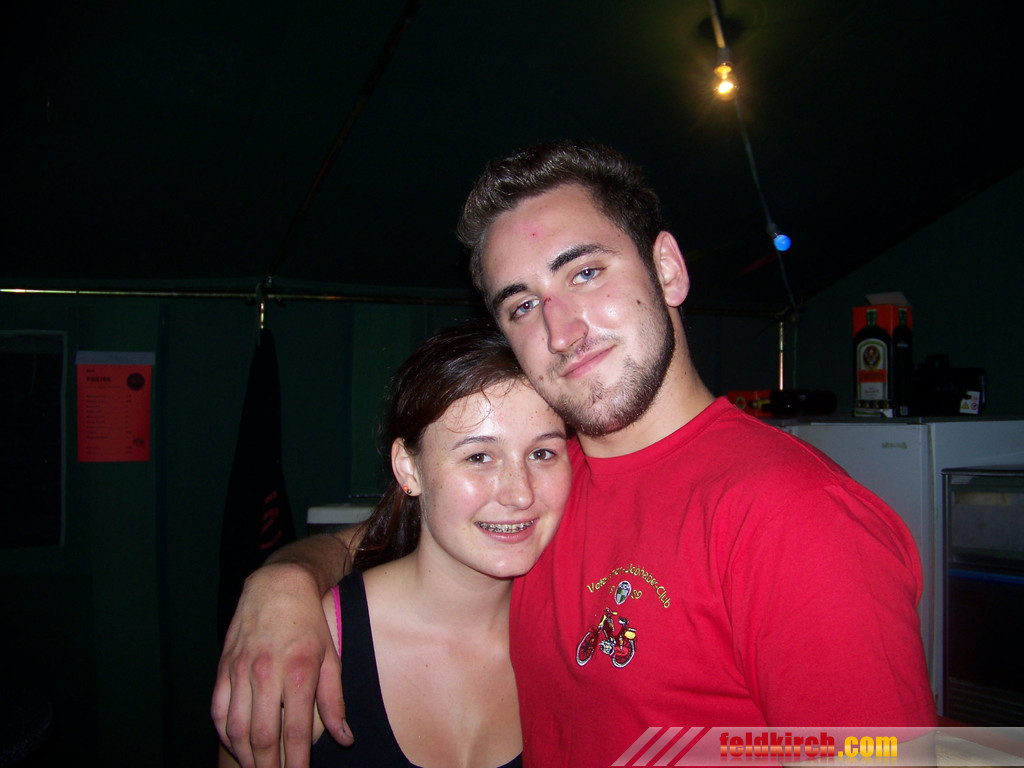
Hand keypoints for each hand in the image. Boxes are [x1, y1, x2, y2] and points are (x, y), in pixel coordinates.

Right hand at [212, 563, 351, 767]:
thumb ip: (335, 701)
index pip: (294, 732)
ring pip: (236, 728)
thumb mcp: (331, 657)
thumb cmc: (310, 623)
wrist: (278, 586)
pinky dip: (225, 734)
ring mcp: (241, 670)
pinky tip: (237, 745)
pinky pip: (218, 710)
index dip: (295, 763)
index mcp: (299, 672)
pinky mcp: (224, 667)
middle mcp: (267, 673)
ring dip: (245, 756)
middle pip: (262, 736)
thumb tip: (345, 738)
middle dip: (268, 767)